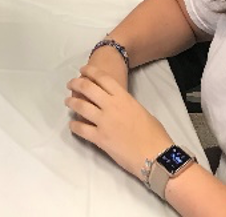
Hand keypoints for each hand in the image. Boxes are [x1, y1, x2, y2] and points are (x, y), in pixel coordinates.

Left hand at [65, 65, 171, 180]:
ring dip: (71, 102)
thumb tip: (118, 105)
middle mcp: (111, 105)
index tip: (82, 70)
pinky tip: (72, 124)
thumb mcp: (140, 110)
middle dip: (76, 83)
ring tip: (68, 101)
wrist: (156, 156)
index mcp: (123, 97)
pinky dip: (74, 125)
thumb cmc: (154, 134)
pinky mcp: (99, 138)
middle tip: (70, 84)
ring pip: (80, 106)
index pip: (102, 78)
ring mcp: (103, 122)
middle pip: (87, 88)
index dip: (89, 71)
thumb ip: (126, 104)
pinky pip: (81, 128)